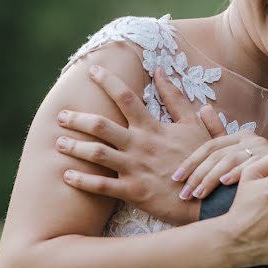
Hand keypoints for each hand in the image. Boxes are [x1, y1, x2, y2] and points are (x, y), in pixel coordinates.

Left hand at [55, 65, 225, 225]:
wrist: (209, 197)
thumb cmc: (202, 161)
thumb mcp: (194, 125)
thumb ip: (176, 98)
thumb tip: (162, 72)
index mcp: (153, 128)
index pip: (126, 97)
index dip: (107, 81)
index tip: (92, 70)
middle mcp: (140, 145)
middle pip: (101, 126)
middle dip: (78, 118)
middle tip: (61, 114)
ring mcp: (135, 168)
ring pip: (97, 154)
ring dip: (75, 147)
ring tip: (58, 142)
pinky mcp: (134, 191)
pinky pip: (102, 186)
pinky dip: (82, 181)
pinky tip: (66, 175)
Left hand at [173, 131, 267, 200]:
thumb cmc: (256, 175)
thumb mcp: (234, 157)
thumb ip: (217, 136)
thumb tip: (204, 107)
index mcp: (239, 136)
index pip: (209, 146)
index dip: (190, 162)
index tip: (175, 178)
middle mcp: (251, 138)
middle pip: (216, 155)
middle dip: (197, 175)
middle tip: (184, 193)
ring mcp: (262, 149)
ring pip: (229, 160)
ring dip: (211, 179)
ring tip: (199, 194)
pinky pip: (250, 166)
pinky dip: (237, 173)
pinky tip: (225, 183)